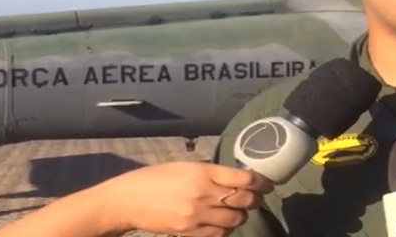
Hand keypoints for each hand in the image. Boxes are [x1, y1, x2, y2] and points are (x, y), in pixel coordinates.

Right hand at [94, 161, 273, 235]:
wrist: (128, 199)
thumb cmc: (157, 178)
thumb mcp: (186, 166)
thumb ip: (212, 172)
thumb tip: (239, 178)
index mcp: (204, 172)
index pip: (245, 179)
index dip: (262, 182)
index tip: (267, 184)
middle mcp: (203, 193)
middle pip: (245, 200)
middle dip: (255, 199)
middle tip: (255, 198)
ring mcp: (197, 215)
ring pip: (236, 220)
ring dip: (241, 216)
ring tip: (237, 211)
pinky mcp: (189, 232)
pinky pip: (219, 234)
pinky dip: (226, 230)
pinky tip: (223, 224)